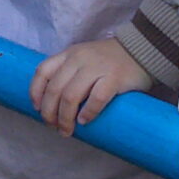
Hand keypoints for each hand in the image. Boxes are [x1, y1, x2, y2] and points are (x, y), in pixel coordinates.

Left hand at [29, 38, 151, 135]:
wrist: (143, 49)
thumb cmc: (111, 60)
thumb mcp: (85, 58)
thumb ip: (70, 72)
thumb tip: (54, 103)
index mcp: (69, 54)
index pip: (43, 71)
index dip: (36, 92)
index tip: (38, 109)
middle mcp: (79, 58)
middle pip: (55, 89)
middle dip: (50, 113)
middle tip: (53, 127)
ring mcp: (97, 67)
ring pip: (71, 96)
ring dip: (65, 118)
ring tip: (67, 130)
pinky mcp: (115, 77)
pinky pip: (96, 98)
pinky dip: (87, 113)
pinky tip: (85, 121)